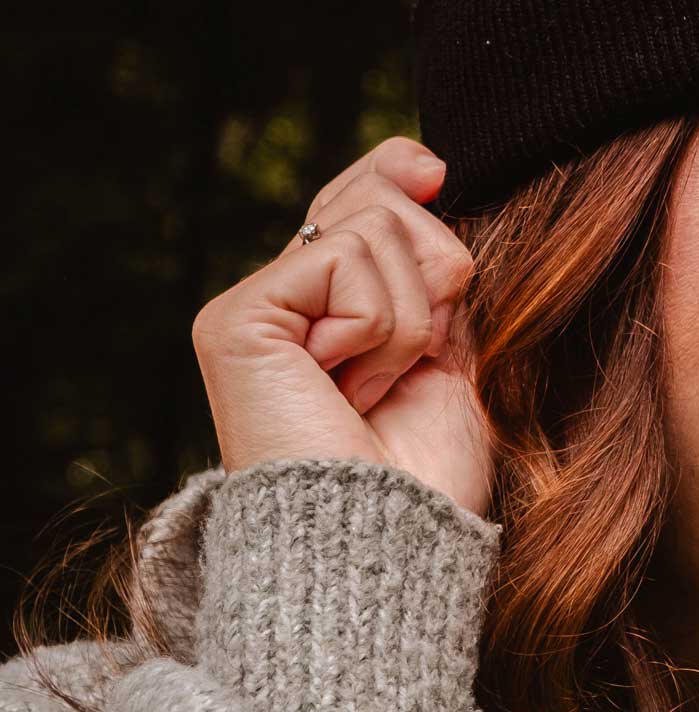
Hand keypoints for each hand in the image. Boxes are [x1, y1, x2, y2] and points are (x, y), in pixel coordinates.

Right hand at [190, 137, 492, 518]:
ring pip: (377, 227)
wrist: (390, 549)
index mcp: (327, 307)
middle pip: (380, 198)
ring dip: (411, 321)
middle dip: (432, 275)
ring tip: (375, 390)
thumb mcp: (449, 348)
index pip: (363, 195)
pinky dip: (379, 327)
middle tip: (404, 365)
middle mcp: (280, 299)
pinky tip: (345, 385)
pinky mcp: (237, 320)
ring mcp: (252, 308)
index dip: (402, 173)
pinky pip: (346, 260)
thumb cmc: (424, 475)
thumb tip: (427, 162)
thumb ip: (433, 266)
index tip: (439, 172)